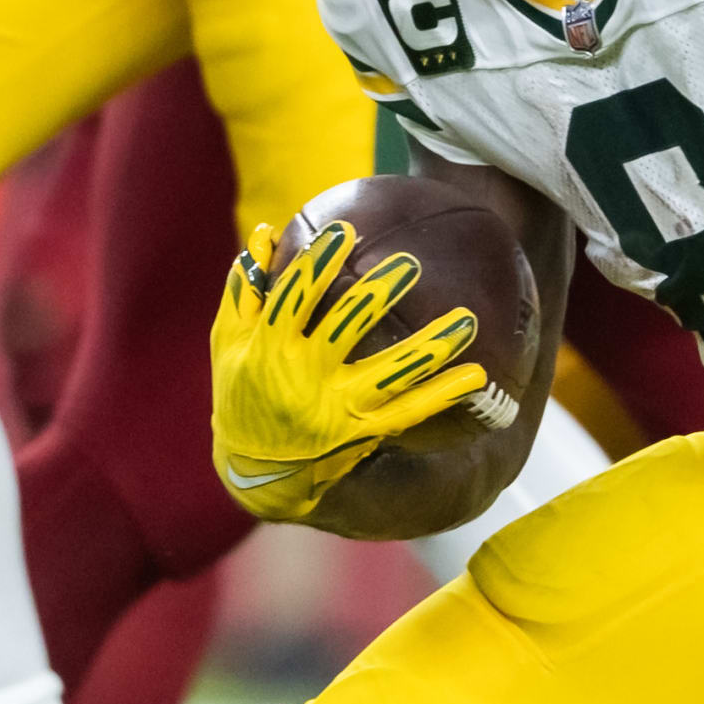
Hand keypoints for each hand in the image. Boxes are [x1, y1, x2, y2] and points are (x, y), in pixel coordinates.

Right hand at [209, 219, 492, 513]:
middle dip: (376, 295)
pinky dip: (442, 394)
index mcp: (269, 348)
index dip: (315, 265)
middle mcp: (304, 377)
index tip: (342, 231)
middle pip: (346, 329)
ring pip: (390, 373)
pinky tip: (477, 375)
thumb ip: (244, 289)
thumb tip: (264, 232)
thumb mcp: (226, 341)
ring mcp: (335, 407)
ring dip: (430, 347)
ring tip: (468, 320)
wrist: (254, 472)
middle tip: (409, 263)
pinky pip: (409, 412)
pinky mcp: (361, 432)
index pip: (294, 298)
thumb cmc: (240, 392)